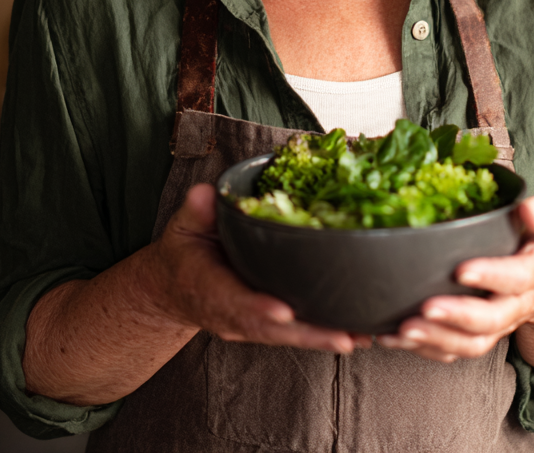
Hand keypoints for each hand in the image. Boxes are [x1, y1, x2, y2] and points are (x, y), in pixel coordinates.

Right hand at [144, 183, 369, 353]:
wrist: (174, 287)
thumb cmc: (184, 251)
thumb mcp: (183, 226)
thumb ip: (196, 210)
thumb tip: (208, 193)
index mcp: (209, 289)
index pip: (234, 303)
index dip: (258, 309)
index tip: (283, 311)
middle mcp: (232, 315)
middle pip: (271, 330)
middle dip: (307, 334)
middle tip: (343, 336)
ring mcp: (250, 324)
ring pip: (288, 336)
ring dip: (323, 338)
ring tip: (360, 337)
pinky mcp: (266, 324)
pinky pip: (295, 332)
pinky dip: (323, 335)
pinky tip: (356, 335)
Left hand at [377, 196, 533, 384]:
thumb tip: (529, 207)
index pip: (518, 278)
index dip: (491, 276)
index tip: (461, 270)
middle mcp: (518, 305)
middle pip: (492, 320)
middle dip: (457, 316)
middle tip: (426, 307)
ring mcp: (498, 324)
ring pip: (472, 343)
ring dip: (437, 339)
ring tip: (405, 330)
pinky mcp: (480, 335)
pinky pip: (455, 351)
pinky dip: (425, 349)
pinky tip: (395, 338)